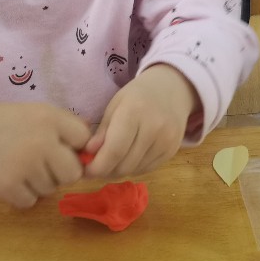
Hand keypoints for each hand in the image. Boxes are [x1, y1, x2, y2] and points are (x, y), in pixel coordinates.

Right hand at [0, 101, 90, 207]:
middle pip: (72, 173)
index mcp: (50, 118)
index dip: (73, 147)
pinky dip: (20, 195)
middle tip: (38, 163)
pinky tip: (6, 178)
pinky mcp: (7, 186)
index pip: (84, 140)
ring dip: (37, 183)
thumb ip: (62, 129)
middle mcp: (42, 141)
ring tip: (16, 166)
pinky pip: (30, 201)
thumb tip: (90, 154)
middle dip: (59, 172)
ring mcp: (25, 165)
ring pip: (50, 189)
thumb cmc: (1, 124)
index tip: (58, 148)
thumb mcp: (35, 113)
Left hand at [83, 65, 198, 178]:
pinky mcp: (173, 150)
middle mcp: (154, 127)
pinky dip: (134, 168)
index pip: (114, 150)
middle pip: (124, 165)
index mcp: (134, 111)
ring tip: (113, 160)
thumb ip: (102, 131)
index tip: (86, 170)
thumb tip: (88, 154)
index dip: (97, 167)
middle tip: (97, 167)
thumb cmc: (137, 95)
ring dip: (119, 170)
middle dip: (106, 171)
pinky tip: (130, 157)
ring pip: (135, 170)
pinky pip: (147, 169)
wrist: (172, 89)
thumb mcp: (114, 105)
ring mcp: (166, 140)